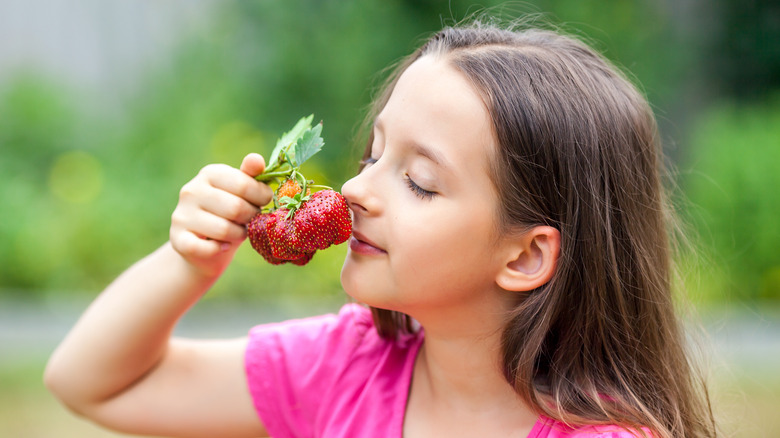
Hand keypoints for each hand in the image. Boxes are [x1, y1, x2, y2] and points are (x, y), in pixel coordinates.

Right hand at [170, 153, 272, 275]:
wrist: (205, 246)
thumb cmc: (230, 214)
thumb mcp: (242, 193)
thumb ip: (251, 176)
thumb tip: (256, 158)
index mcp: (210, 173)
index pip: (244, 184)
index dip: (262, 197)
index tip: (264, 203)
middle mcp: (191, 190)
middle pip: (236, 208)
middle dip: (251, 218)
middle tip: (251, 220)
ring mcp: (181, 214)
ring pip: (224, 230)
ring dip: (239, 235)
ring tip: (238, 232)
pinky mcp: (177, 239)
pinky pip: (206, 248)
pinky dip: (220, 250)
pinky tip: (223, 246)